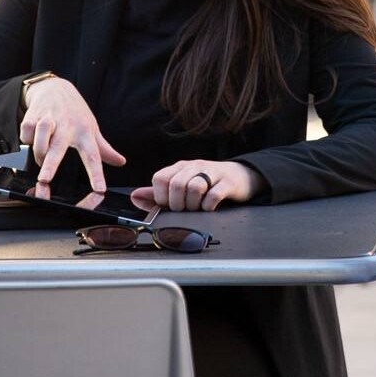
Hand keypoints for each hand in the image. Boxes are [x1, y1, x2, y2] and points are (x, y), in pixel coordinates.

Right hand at [19, 77, 125, 192]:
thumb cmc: (75, 112)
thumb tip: (121, 162)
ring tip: (41, 161)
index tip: (99, 189)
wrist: (55, 87)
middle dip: (51, 164)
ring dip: (38, 152)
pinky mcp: (33, 116)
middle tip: (45, 179)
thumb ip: (104, 148)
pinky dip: (27, 140)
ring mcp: (49, 119)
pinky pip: (26, 133)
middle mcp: (67, 125)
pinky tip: (33, 140)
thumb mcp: (92, 128)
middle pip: (58, 147)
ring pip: (40, 138)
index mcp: (84, 131)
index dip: (96, 174)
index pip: (93, 155)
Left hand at [133, 160, 257, 211]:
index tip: (168, 206)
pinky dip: (208, 206)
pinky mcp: (227, 182)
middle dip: (177, 204)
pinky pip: (213, 196)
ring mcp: (212, 172)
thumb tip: (134, 196)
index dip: (160, 197)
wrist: (240, 176)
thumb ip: (158, 193)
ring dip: (193, 205)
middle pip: (176, 185)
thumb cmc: (207, 183)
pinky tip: (210, 207)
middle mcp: (194, 166)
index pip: (160, 178)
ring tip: (198, 208)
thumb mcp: (181, 185)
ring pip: (194, 188)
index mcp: (180, 167)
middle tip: (184, 210)